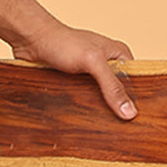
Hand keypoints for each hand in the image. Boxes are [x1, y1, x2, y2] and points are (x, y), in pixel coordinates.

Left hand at [11, 21, 136, 119]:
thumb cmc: (61, 41)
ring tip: (99, 126)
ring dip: (96, 108)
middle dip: (114, 107)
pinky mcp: (73, 79)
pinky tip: (81, 118)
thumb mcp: (93, 62)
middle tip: (116, 128)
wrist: (30, 38)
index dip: (134, 100)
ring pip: (99, 96)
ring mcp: (89, 71)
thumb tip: (129, 111)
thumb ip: (112, 86)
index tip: (133, 120)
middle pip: (117, 91)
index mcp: (118, 54)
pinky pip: (82, 96)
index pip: (135, 82)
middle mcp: (106, 63)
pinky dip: (81, 105)